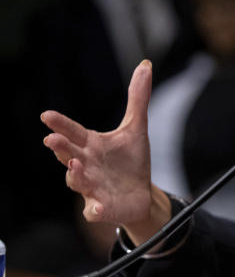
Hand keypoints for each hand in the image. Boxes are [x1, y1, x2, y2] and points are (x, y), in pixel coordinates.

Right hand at [40, 60, 168, 239]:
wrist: (140, 195)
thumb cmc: (131, 161)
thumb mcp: (136, 129)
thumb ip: (138, 99)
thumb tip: (145, 65)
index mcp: (91, 146)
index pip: (73, 132)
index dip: (61, 124)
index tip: (47, 116)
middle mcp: (87, 165)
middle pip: (68, 156)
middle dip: (60, 149)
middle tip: (53, 140)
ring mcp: (92, 188)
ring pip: (77, 182)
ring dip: (74, 175)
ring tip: (76, 165)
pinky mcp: (102, 208)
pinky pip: (95, 211)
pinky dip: (95, 210)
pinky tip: (98, 208)